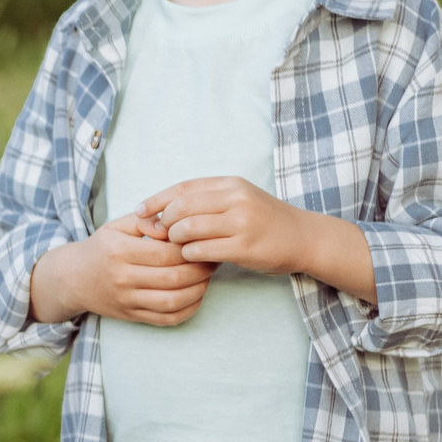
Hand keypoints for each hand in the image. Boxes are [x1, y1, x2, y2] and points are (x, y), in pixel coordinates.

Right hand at [27, 212, 214, 326]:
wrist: (73, 279)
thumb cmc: (102, 248)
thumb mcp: (117, 225)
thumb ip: (146, 220)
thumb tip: (172, 225)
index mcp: (120, 252)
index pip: (167, 253)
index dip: (191, 249)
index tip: (203, 242)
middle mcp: (122, 278)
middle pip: (174, 278)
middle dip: (200, 269)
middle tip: (212, 259)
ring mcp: (127, 300)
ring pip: (173, 301)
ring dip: (198, 290)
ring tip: (206, 277)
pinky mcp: (131, 316)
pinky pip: (166, 319)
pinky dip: (188, 309)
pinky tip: (195, 295)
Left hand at [141, 177, 309, 276]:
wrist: (303, 238)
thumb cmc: (264, 220)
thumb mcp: (238, 199)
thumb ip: (206, 201)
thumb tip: (161, 210)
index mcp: (231, 184)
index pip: (183, 188)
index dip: (156, 200)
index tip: (138, 211)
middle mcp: (236, 199)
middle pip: (181, 208)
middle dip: (164, 223)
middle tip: (161, 235)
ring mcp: (241, 223)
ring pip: (188, 229)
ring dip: (176, 240)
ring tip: (179, 247)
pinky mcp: (244, 247)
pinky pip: (201, 251)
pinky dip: (189, 255)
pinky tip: (193, 257)